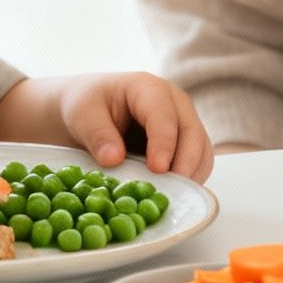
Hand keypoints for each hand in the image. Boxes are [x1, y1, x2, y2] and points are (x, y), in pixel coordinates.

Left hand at [59, 73, 212, 181]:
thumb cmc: (86, 106)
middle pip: (192, 131)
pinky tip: (172, 193)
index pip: (164, 115)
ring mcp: (181, 122)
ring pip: (201, 149)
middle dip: (186, 161)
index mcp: (147, 88)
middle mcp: (173, 102)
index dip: (164, 143)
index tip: (157, 169)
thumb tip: (113, 159)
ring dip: (192, 173)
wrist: (88, 110)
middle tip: (173, 188)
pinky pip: (196, 162)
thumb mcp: (81, 115)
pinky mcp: (182, 144)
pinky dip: (189, 179)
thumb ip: (97, 135)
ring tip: (172, 195)